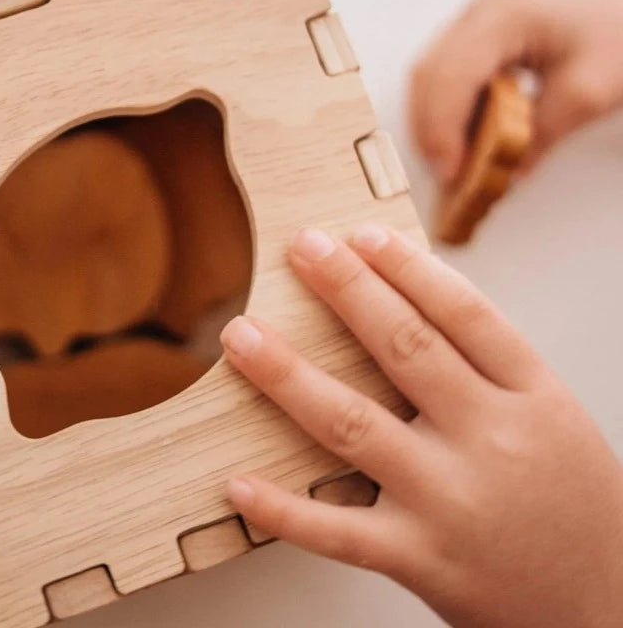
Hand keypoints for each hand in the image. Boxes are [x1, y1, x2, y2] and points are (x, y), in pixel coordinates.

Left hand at [221, 226, 622, 627]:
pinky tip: (239, 481)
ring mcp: (452, 502)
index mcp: (533, 398)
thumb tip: (403, 293)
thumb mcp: (552, 416)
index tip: (361, 234)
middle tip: (302, 248)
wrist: (608, 611)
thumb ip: (486, 363)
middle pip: (405, 348)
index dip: (407, 267)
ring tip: (242, 336)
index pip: (465, 313)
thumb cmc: (570, 502)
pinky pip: (339, 532)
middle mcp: (492, 442)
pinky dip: (284, 509)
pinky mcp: (421, 560)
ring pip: (353, 424)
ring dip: (287, 376)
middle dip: (346, 290)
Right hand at [409, 0, 622, 180]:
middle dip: (429, 128)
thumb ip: (544, 132)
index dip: (443, 127)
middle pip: (428, 74)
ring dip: (432, 120)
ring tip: (451, 161)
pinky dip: (446, 109)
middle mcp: (479, 12)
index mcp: (503, 16)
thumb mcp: (590, 91)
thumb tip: (506, 171)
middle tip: (446, 173)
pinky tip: (462, 137)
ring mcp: (476, 21)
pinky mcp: (480, 35)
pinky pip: (446, 73)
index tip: (451, 170)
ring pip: (430, 75)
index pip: (452, 76)